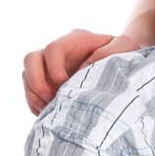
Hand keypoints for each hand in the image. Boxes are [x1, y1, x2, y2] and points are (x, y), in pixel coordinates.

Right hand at [23, 30, 143, 114]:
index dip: (54, 67)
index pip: (52, 48)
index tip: (64, 83)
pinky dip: (36, 105)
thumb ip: (111, 51)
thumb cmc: (126, 54)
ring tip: (50, 111)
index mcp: (75, 40)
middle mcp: (58, 52)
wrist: (124, 65)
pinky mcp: (48, 84)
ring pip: (27, 76)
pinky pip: (31, 92)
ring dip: (33, 95)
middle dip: (36, 81)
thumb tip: (84, 68)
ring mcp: (50, 67)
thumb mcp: (127, 47)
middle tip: (51, 99)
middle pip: (31, 59)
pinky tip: (50, 115)